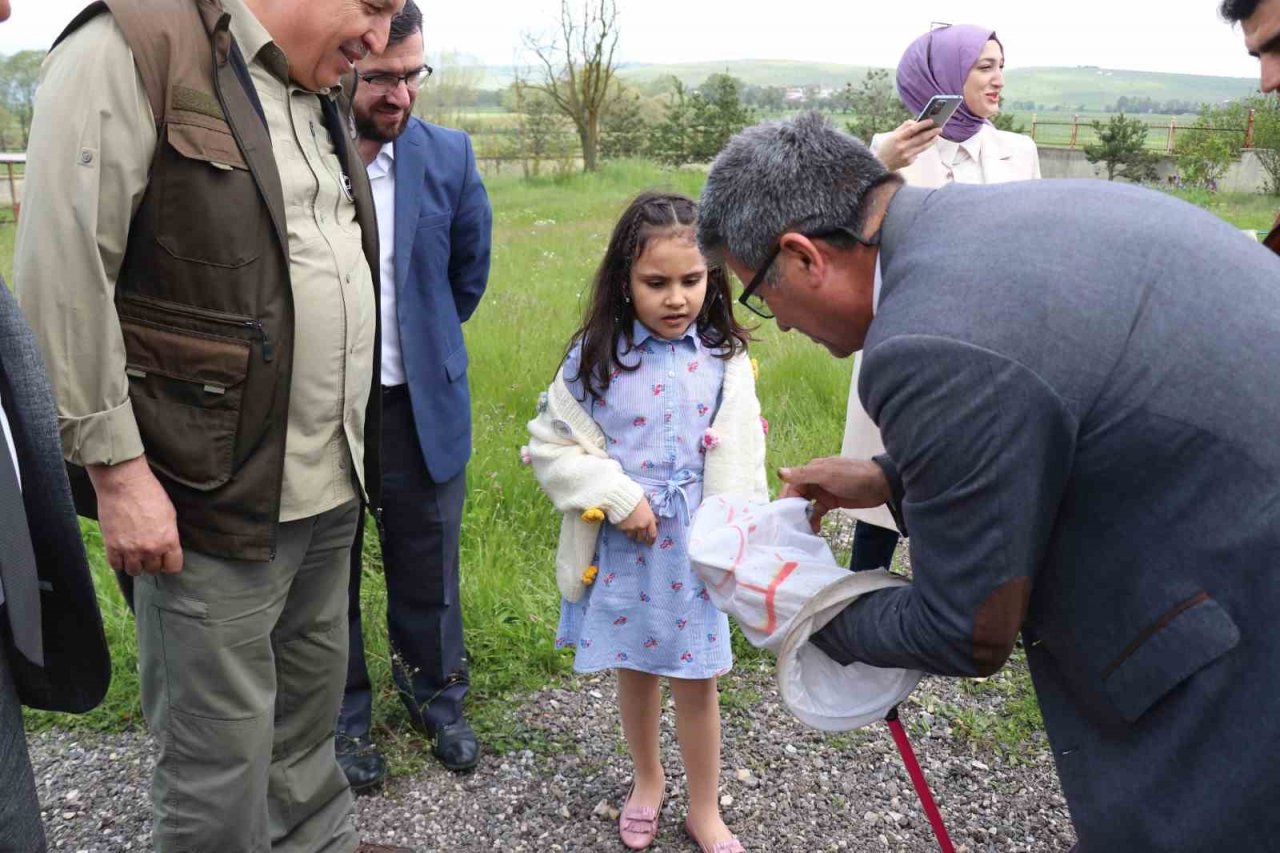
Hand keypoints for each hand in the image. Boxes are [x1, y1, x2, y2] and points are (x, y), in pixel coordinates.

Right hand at [87, 456, 182, 575]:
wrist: (124, 484)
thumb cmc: (149, 493)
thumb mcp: (169, 514)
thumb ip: (169, 535)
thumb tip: (167, 547)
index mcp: (168, 540)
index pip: (173, 567)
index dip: (169, 563)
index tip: (165, 559)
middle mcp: (150, 549)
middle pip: (153, 569)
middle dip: (152, 562)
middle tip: (148, 551)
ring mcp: (130, 550)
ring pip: (134, 571)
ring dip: (135, 563)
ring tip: (134, 552)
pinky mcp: (112, 546)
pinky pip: (116, 566)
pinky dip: (119, 561)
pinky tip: (121, 552)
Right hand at [617, 498, 657, 545]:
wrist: (622, 497)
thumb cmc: (636, 498)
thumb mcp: (647, 506)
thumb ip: (651, 515)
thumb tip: (655, 521)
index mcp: (649, 520)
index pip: (653, 534)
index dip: (652, 540)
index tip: (651, 542)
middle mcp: (641, 526)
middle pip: (642, 538)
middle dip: (642, 538)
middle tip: (640, 538)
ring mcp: (632, 528)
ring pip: (633, 537)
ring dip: (633, 535)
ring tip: (632, 533)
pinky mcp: (623, 528)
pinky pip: (625, 533)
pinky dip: (625, 531)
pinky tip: (625, 527)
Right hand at [778, 457, 892, 532]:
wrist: (881, 485)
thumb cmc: (853, 476)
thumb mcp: (827, 474)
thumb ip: (803, 474)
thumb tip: (779, 472)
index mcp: (812, 470)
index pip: (792, 485)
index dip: (786, 499)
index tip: (783, 515)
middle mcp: (815, 480)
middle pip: (797, 496)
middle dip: (793, 510)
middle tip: (792, 526)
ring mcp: (824, 491)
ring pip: (807, 505)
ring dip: (804, 517)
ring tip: (804, 530)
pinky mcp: (832, 501)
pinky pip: (818, 511)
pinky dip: (815, 519)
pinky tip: (815, 529)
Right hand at [874, 119, 944, 170]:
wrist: (880, 165)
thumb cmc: (886, 148)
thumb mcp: (892, 135)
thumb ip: (904, 128)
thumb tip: (917, 123)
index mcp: (897, 138)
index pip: (913, 129)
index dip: (923, 124)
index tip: (931, 121)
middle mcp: (902, 147)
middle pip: (921, 138)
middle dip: (932, 132)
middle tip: (939, 128)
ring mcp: (906, 155)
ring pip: (923, 147)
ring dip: (931, 141)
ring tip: (936, 136)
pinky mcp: (909, 162)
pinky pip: (918, 153)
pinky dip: (921, 149)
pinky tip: (924, 146)